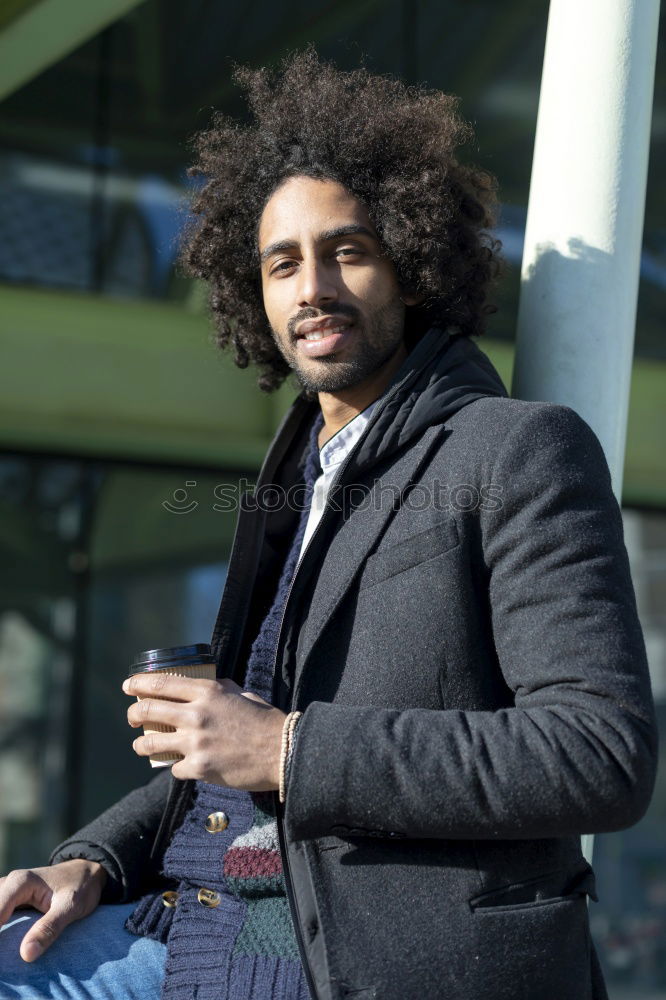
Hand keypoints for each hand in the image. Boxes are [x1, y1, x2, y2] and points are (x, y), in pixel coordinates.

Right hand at [0, 859, 106, 961]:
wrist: (86, 873)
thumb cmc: (80, 887)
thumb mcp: (71, 907)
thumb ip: (49, 928)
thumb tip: (25, 955)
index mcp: (21, 882)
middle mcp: (9, 884)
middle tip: (3, 953)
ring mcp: (7, 892)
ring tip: (4, 951)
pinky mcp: (8, 902)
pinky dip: (0, 924)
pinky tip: (5, 942)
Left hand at [123, 674, 285, 789]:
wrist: (282, 751)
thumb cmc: (264, 720)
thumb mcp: (241, 693)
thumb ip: (219, 688)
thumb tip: (203, 686)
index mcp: (207, 692)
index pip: (161, 683)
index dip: (139, 684)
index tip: (128, 686)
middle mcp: (196, 715)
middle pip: (148, 711)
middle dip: (133, 714)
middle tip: (132, 717)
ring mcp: (196, 743)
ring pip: (151, 743)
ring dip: (141, 744)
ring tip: (141, 745)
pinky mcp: (199, 768)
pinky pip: (174, 768)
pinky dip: (176, 767)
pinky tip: (180, 766)